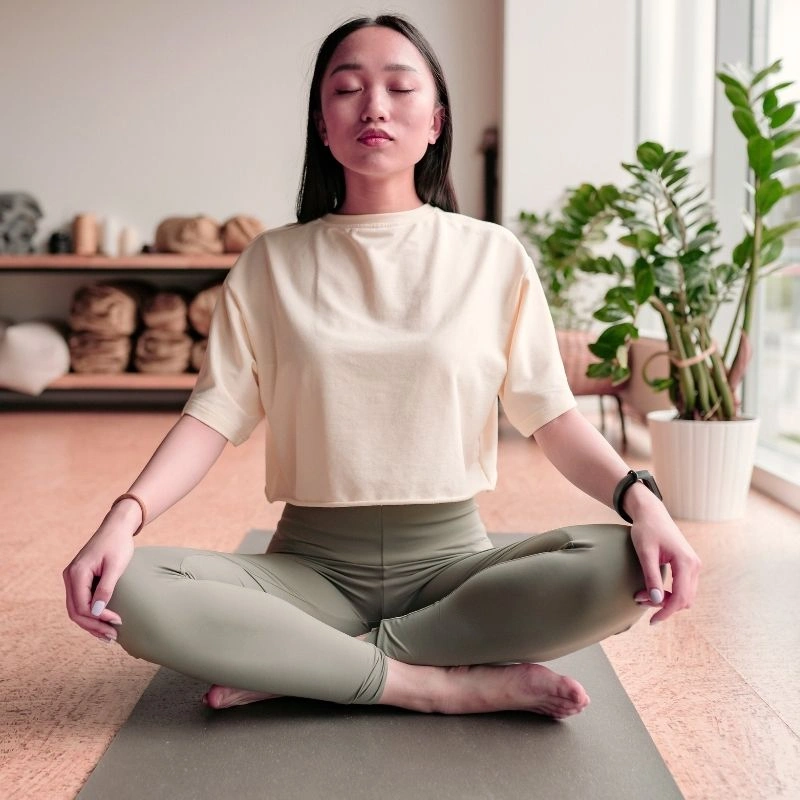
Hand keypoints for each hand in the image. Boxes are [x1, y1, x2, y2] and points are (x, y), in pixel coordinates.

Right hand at [63, 524, 133, 641]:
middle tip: (112, 637)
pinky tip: (102, 623)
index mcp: (76, 573)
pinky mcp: (80, 579)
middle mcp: (70, 577)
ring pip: (76, 609)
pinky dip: (90, 614)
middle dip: (93, 626)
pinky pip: (80, 602)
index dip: (97, 619)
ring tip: (108, 636)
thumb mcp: (115, 566)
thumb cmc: (118, 544)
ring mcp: (73, 578)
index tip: (117, 622)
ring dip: (91, 624)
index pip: (81, 606)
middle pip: (75, 611)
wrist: (116, 527)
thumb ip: (106, 588)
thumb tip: (97, 612)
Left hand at [627, 492, 701, 623]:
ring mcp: (693, 565)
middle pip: (685, 599)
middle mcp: (694, 565)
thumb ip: (651, 577)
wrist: (651, 512)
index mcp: (686, 562)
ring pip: (685, 595)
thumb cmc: (646, 529)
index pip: (680, 597)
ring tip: (642, 594)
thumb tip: (657, 601)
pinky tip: (652, 589)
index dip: (666, 612)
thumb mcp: (645, 553)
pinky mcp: (688, 564)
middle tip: (639, 599)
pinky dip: (669, 592)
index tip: (652, 621)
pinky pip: (683, 587)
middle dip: (663, 605)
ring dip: (666, 600)